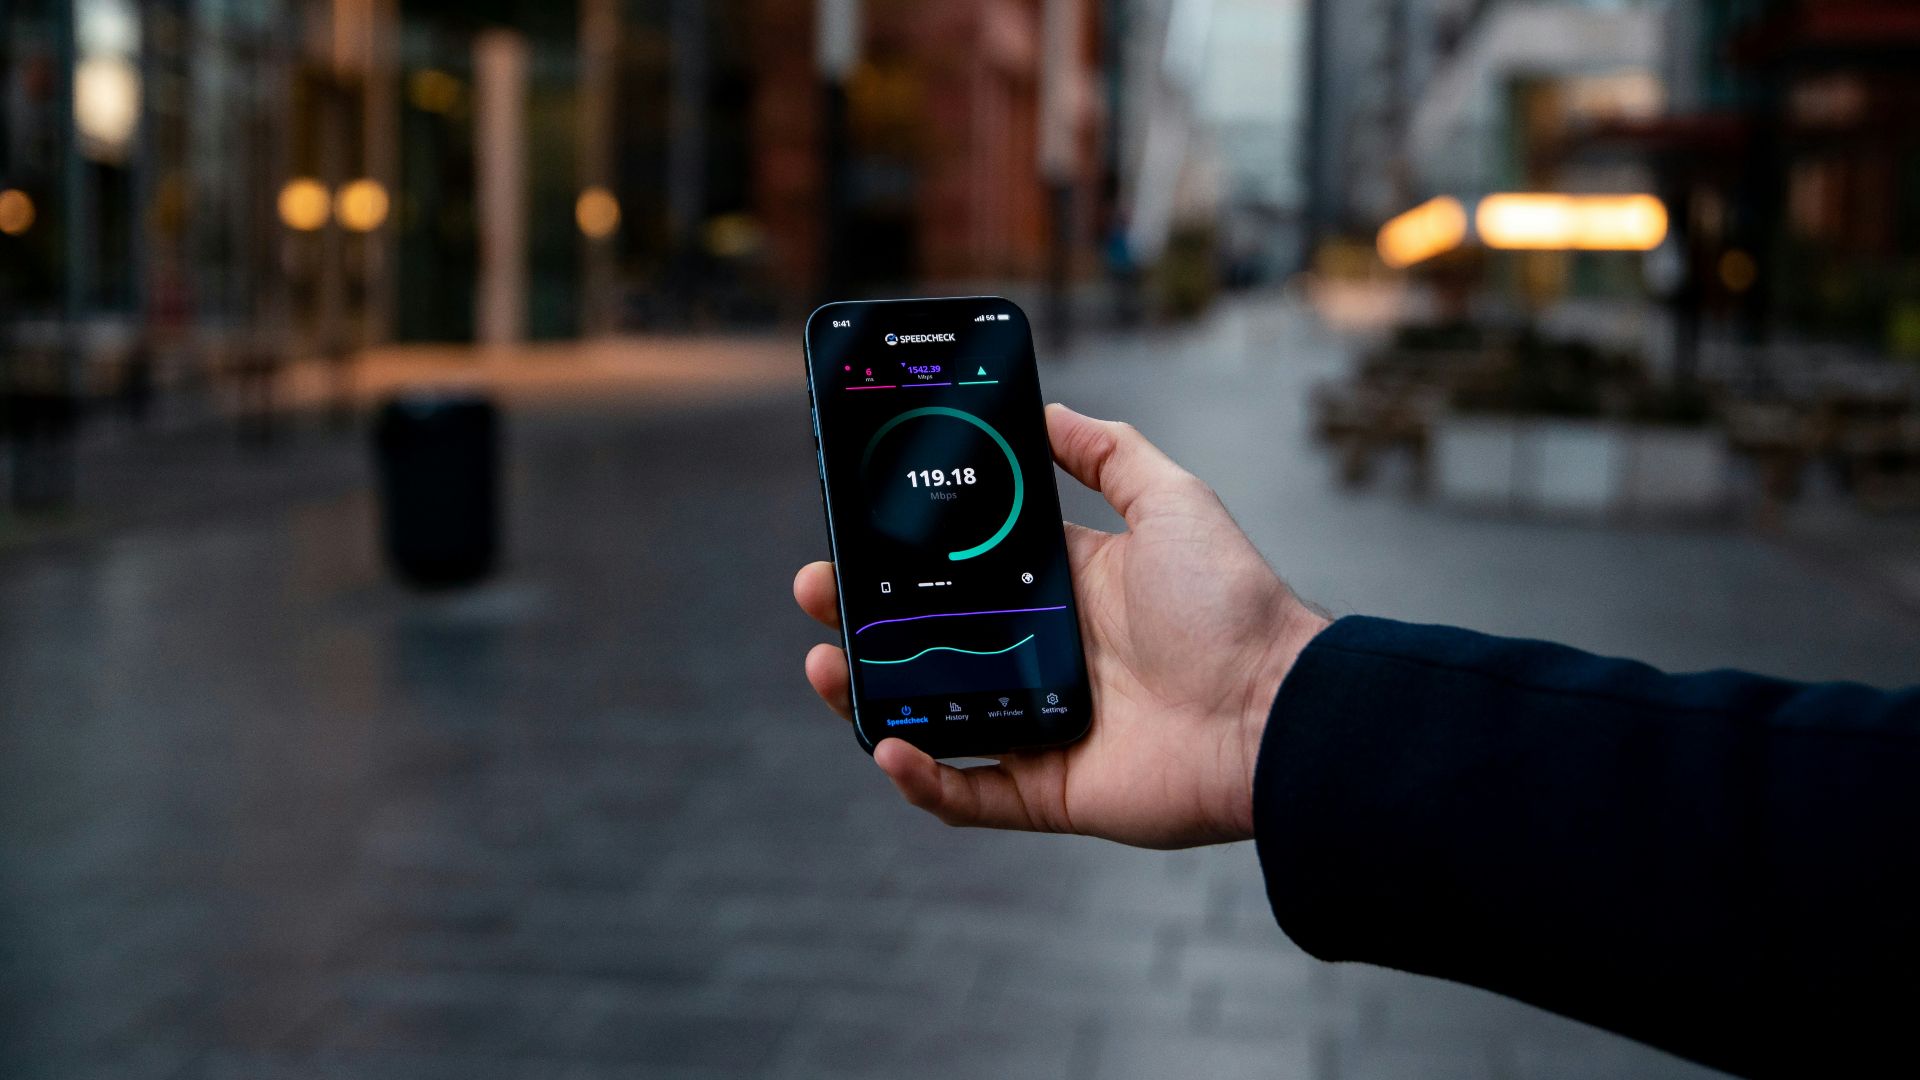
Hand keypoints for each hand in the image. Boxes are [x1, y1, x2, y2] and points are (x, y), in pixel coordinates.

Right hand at [794, 404, 1328, 848]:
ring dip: (869, 696)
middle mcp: (1045, 656)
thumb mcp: (1172, 501)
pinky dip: (922, 779)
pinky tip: (889, 747)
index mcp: (1064, 592)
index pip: (963, 570)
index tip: (854, 528)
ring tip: (827, 663)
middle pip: (930, 641)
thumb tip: (1047, 407)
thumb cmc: (1233, 605)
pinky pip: (968, 794)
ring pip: (931, 715)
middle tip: (815, 590)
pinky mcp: (1050, 789)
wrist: (1278, 710)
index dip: (905, 554)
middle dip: (863, 618)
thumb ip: (1109, 452)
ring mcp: (1041, 724)